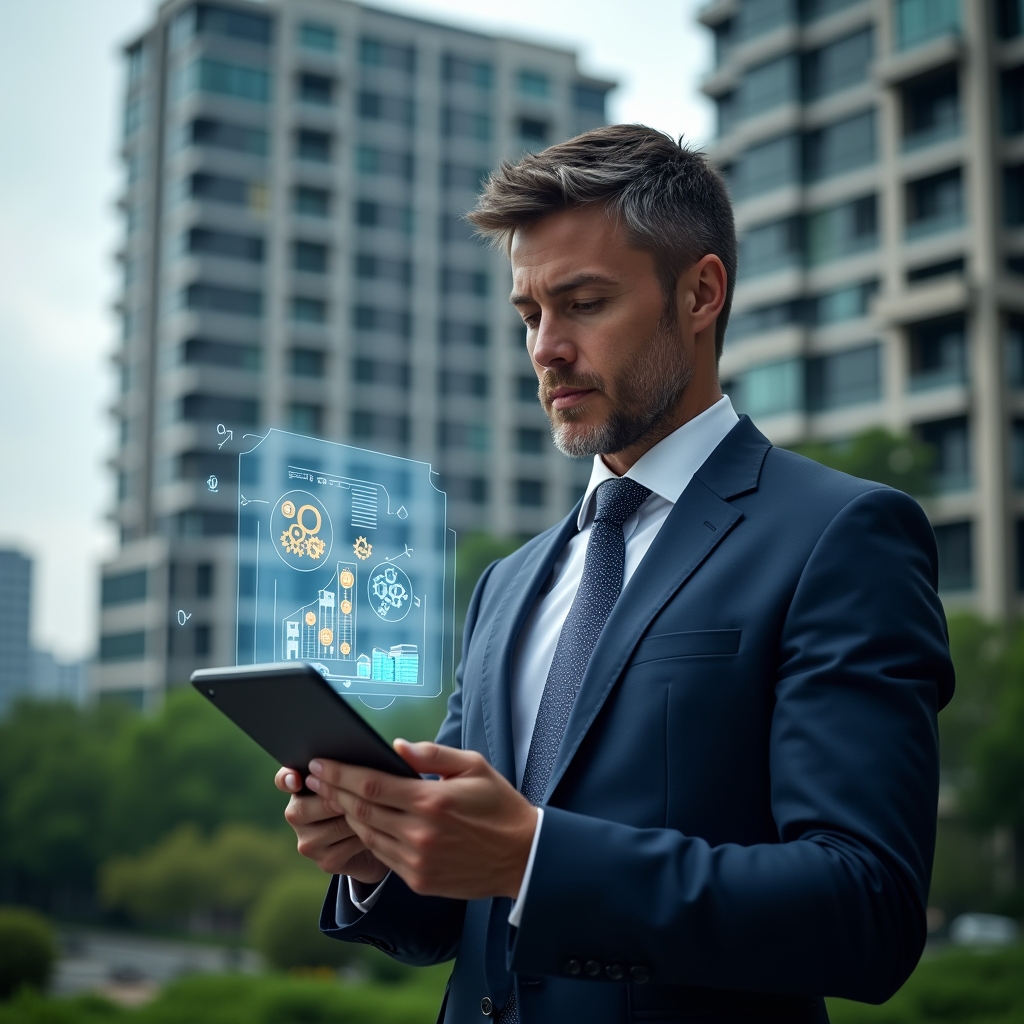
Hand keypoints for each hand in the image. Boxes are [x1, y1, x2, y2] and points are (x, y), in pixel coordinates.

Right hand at [275, 766, 388, 884]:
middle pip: (305, 807)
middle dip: (334, 799)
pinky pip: (346, 846)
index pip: (283, 779)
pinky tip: (379, 829)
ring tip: (379, 809)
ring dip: (356, 818)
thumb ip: (350, 767)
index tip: (297, 779)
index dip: (287, 779)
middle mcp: (297, 814)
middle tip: (358, 792)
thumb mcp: (358, 780)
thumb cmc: (366, 798)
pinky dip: (365, 836)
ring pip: (331, 827)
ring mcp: (308, 841)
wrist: (379, 838)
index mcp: (301, 787)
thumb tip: (359, 753)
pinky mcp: (325, 861)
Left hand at [305, 741, 537, 900]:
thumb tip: (395, 747)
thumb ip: (432, 754)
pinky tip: (359, 821)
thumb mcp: (473, 766)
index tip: (320, 763)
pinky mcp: (418, 880)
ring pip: (366, 834)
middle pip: (361, 809)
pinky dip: (366, 836)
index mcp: (431, 800)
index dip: (340, 773)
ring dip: (345, 814)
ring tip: (331, 796)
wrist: (522, 856)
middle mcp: (419, 833)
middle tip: (313, 776)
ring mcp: (416, 860)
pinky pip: (381, 855)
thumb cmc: (498, 804)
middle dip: (332, 790)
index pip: (372, 784)